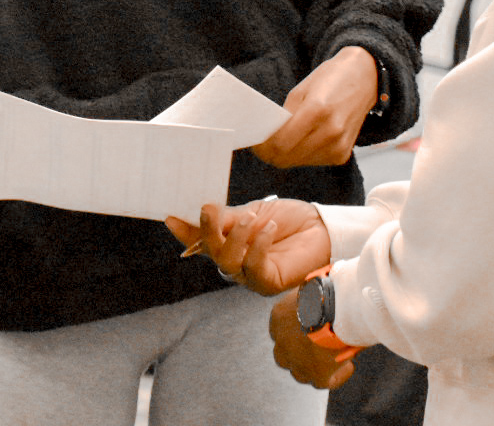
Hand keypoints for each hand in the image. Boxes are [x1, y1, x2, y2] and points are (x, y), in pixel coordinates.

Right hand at [166, 198, 331, 295]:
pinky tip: (268, 230)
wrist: (322, 227)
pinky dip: (258, 247)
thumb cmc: (289, 219)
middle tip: (210, 211)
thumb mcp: (254, 212)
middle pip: (211, 253)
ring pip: (228, 263)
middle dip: (208, 233)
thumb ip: (228, 217)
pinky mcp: (268, 282)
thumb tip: (201, 211)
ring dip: (235, 238)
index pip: (202, 240)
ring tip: (252, 219)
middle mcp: (237, 261)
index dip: (186, 232)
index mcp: (231, 242)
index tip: (171, 216)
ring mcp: (251, 274)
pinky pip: (253, 268)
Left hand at [253, 47, 377, 168]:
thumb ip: (284, 117)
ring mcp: (339, 146)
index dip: (264, 147)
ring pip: (298, 162)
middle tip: (263, 145)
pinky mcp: (343, 155)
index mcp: (318, 111)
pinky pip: (313, 161)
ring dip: (287, 154)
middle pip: (287, 158)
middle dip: (271, 153)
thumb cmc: (331, 80)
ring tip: (283, 139)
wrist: (364, 79)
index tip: (256, 143)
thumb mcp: (300, 91)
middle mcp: (331, 132)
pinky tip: (303, 140)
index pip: (281, 144)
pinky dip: (302, 154)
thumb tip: (267, 138)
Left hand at [269, 290, 355, 388]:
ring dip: (316, 366)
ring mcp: (297, 362)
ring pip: (302, 371)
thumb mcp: (312, 286)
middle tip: (317, 348)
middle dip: (297, 353)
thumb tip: (324, 288)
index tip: (310, 329)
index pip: (281, 329)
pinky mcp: (316, 375)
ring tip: (335, 358)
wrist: (332, 307)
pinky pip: (326, 381)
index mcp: (278, 317)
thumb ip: (313, 295)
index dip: (295, 331)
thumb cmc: (325, 290)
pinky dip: (337, 376)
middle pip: (285, 354)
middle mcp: (282, 343)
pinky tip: (348, 367)